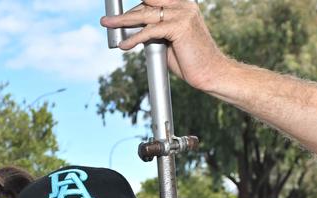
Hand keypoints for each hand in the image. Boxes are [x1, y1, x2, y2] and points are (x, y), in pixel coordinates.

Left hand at [101, 0, 229, 90]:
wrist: (210, 71)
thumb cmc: (189, 59)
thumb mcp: (168, 39)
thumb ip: (154, 31)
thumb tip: (134, 30)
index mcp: (182, 4)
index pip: (152, 0)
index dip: (135, 7)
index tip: (118, 14)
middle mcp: (183, 4)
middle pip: (147, 4)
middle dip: (125, 14)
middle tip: (107, 21)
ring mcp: (183, 13)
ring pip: (145, 14)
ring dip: (123, 21)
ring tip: (107, 25)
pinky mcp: (180, 27)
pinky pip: (150, 31)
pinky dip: (134, 38)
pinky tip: (123, 45)